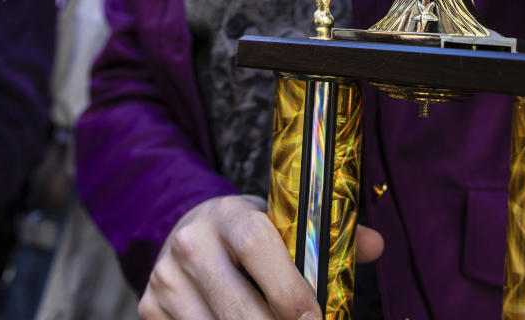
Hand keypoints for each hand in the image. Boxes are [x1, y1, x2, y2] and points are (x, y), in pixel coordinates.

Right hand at [138, 195, 383, 319]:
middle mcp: (190, 244)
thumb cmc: (249, 232)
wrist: (188, 231)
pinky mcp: (150, 309)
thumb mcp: (282, 222)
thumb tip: (374, 246)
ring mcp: (166, 280)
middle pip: (237, 306)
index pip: (257, 247)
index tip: (315, 319)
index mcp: (228, 215)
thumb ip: (327, 235)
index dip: (289, 289)